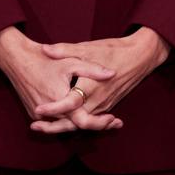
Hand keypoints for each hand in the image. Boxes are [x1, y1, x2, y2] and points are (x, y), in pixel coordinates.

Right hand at [0, 26, 117, 128]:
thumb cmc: (45, 59)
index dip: (100, 123)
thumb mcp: (71, 61)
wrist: (16, 59)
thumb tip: (112, 74)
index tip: (114, 118)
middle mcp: (49, 112)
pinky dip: (67, 119)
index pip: (83, 121)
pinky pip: (54, 121)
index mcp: (60, 100)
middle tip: (113, 121)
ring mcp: (39, 115)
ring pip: (65, 125)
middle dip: (96, 124)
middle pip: (76, 126)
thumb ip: (92, 69)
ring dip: (82, 122)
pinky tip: (79, 114)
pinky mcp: (33, 114)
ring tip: (102, 119)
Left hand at [29, 29, 169, 132]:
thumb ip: (65, 50)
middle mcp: (98, 101)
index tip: (38, 109)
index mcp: (91, 87)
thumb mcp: (88, 48)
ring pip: (81, 124)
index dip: (53, 108)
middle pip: (73, 122)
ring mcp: (104, 106)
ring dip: (62, 126)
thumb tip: (44, 49)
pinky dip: (75, 123)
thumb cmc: (114, 51)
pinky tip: (62, 121)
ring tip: (42, 125)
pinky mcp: (108, 106)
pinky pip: (90, 120)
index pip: (70, 103)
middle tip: (34, 125)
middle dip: (53, 126)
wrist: (141, 57)